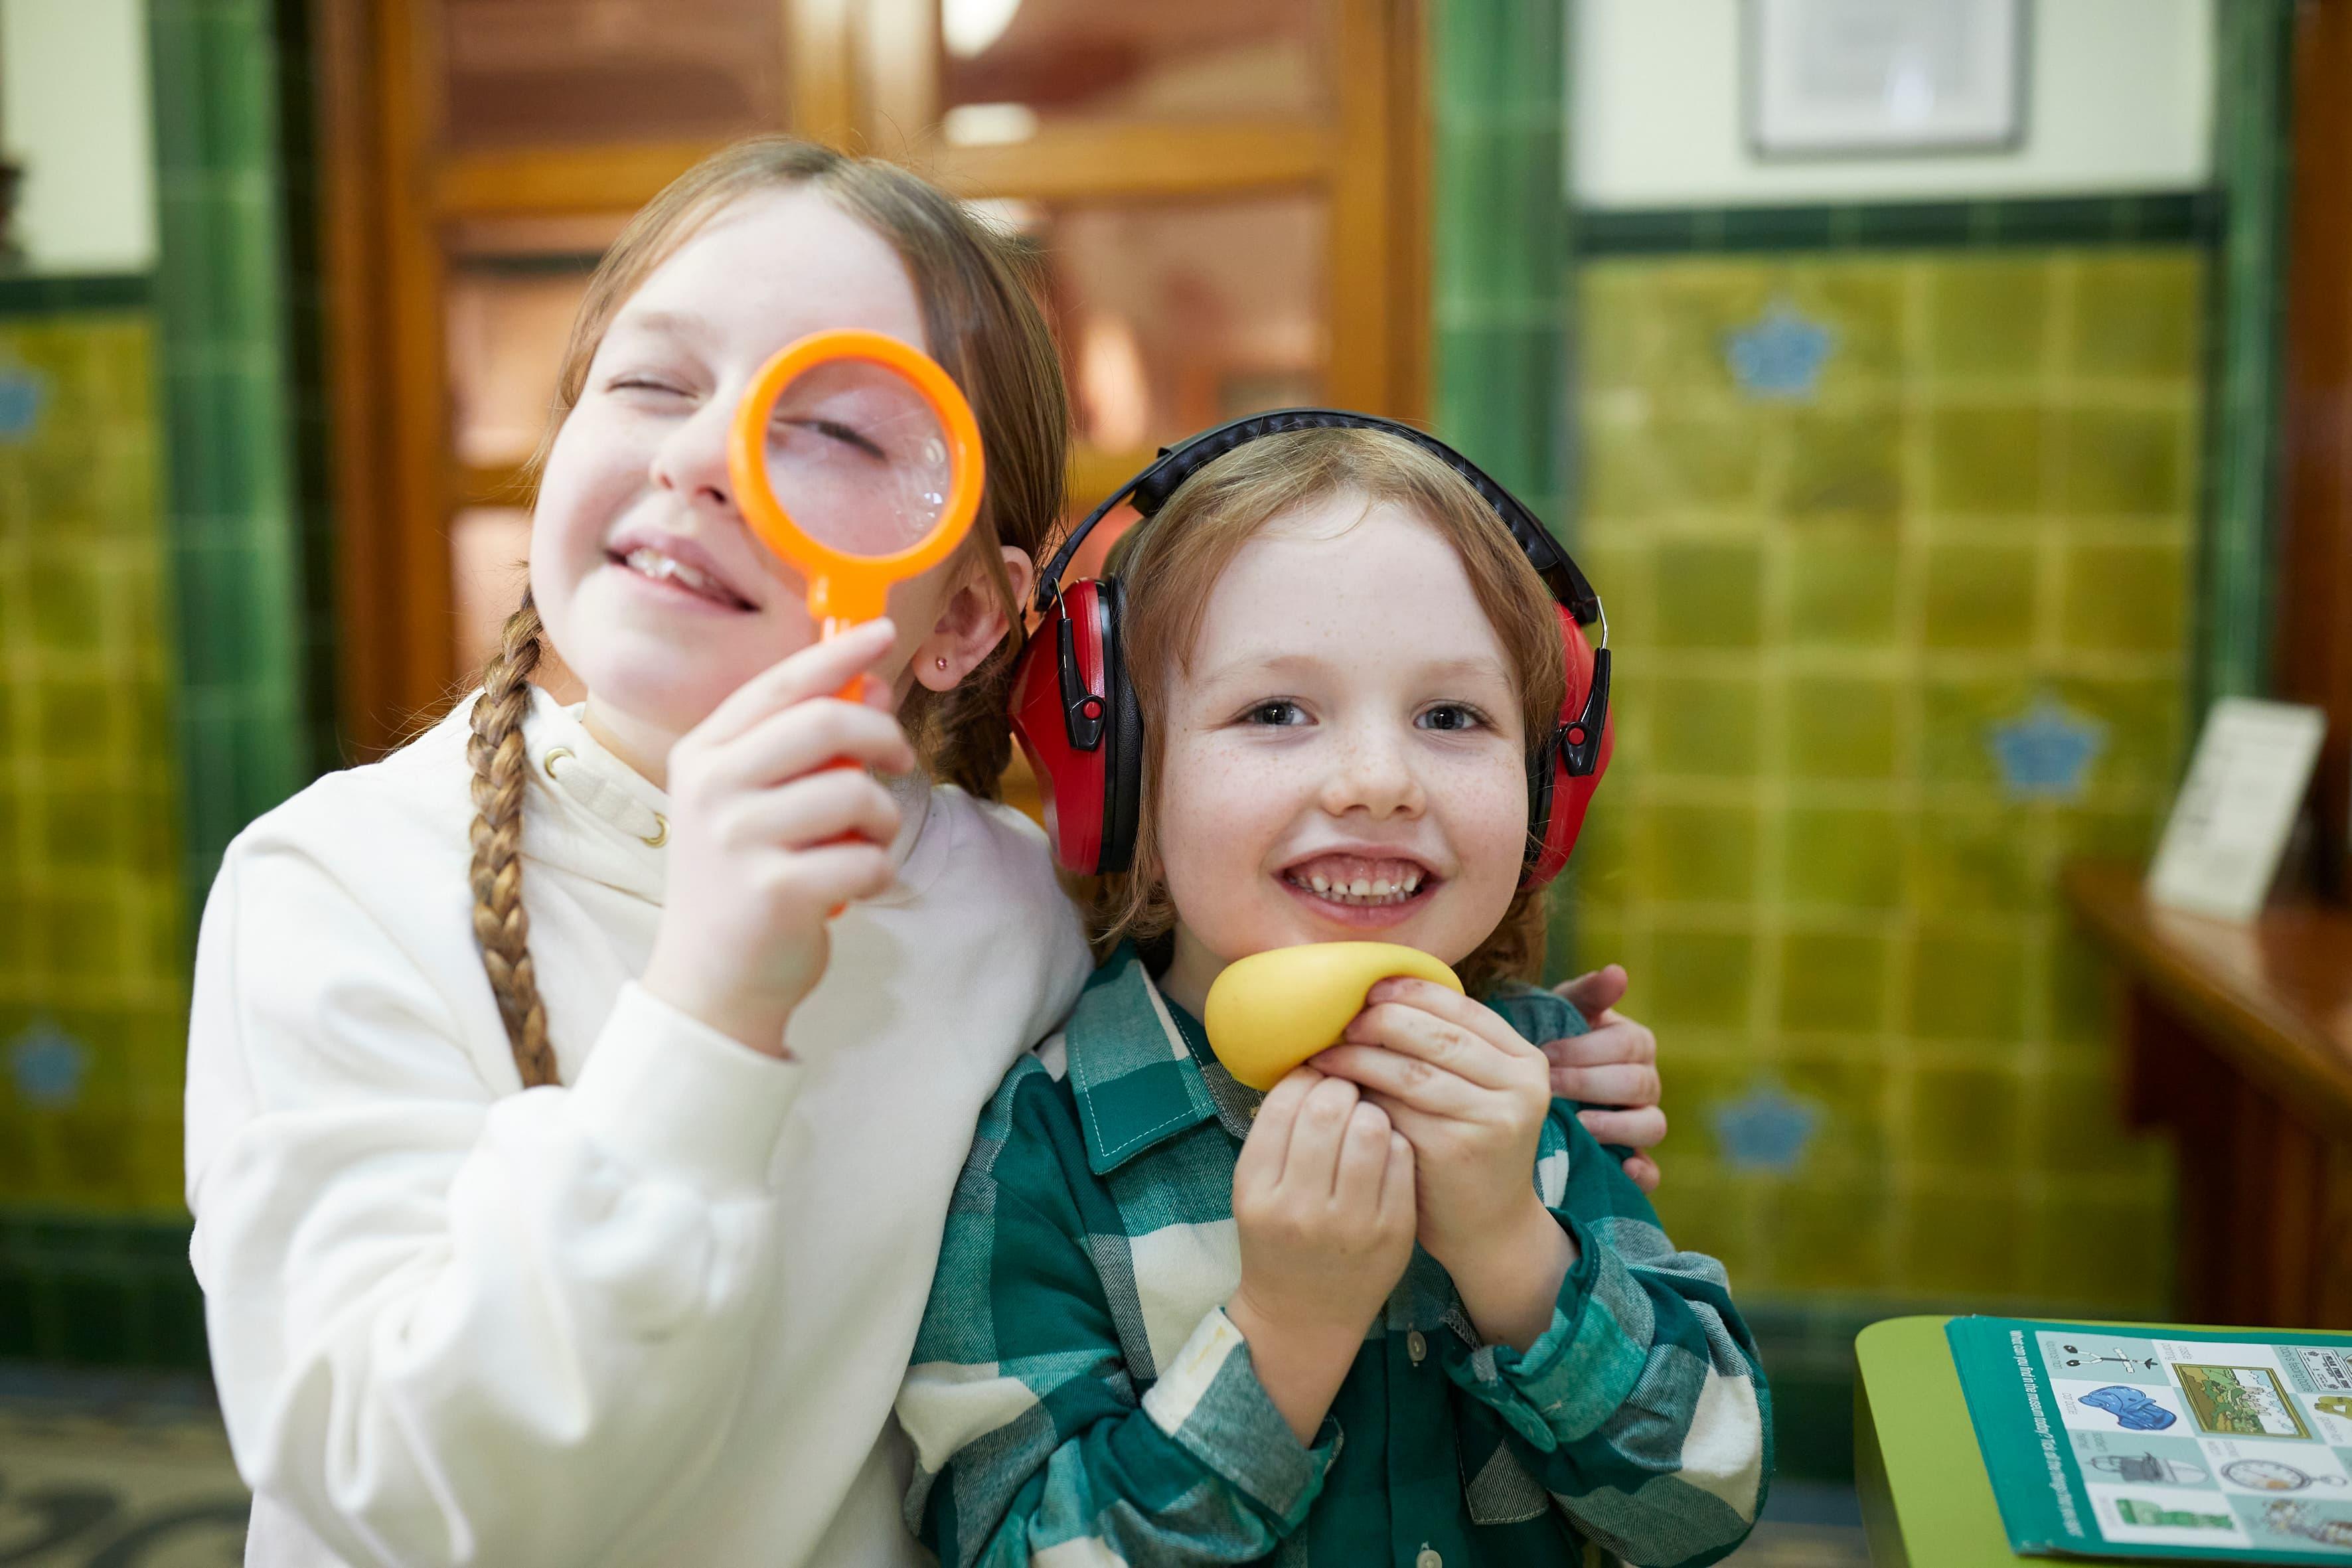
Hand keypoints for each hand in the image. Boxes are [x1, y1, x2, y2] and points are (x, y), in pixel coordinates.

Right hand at [641, 619, 915, 1054]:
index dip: (838, 653)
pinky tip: (855, 885)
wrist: (712, 982)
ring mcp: (738, 839)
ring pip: (855, 791)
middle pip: (824, 723)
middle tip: (900, 761)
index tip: (884, 632)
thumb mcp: (759, 802)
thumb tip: (872, 685)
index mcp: (703, 754)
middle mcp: (712, 788)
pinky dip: (877, 870)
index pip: (780, 684)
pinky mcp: (775, 891)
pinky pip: (865, 857)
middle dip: (882, 737)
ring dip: (884, 817)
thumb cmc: (744, 881)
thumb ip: (808, 744)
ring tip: (868, 840)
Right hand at [1227, 1067, 1415, 1443]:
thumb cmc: (1276, 1239)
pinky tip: (1383, 1151)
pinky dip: (1394, 1142)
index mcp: (1258, 1190)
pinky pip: (1401, 1157)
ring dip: (1371, 1110)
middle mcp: (1300, 1207)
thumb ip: (1276, 1131)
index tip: (1315, 1075)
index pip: (1284, 1104)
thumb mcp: (1254, 1188)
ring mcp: (1351, 1222)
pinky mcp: (1393, 1231)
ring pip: (1371, 1126)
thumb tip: (1313, 1062)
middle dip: (1341, 1086)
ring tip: (1365, 1118)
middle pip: (1329, 1108)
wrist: (1303, 1316)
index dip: (1305, 1076)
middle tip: (1346, 1090)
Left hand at [1310, 981, 1572, 1350]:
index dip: (1413, 992)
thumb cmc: (1469, 1147)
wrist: (1489, 1227)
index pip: (1464, 1009)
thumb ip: (1449, 1049)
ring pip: (1412, 1070)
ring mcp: (1492, 1118)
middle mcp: (1520, 1086)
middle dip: (1382, 1020)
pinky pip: (1396, 1109)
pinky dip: (1360, 1095)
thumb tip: (1378, 994)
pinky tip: (1334, 1092)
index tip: (1370, 988)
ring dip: (1360, 1057)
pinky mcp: (1456, 1148)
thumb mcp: (1479, 1092)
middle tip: (1342, 1022)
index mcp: (1526, 1061)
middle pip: (1438, 1034)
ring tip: (1325, 1054)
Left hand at [1551, 965, 1665, 1192]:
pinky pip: (1652, 1172)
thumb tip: (1618, 973)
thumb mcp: (1560, 1013)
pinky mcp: (1632, 1159)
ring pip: (1652, 1125)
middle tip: (1550, 1087)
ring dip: (1617, 1126)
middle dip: (1592, 1084)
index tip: (1547, 1054)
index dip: (1588, 1049)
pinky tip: (1622, 1169)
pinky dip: (1642, 1174)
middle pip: (1640, 1084)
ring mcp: (1641, 1122)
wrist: (1522, 1086)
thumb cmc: (1548, 1041)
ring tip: (1580, 1124)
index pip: (1631, 1044)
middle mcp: (1645, 1083)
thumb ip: (1587, 993)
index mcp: (1634, 1045)